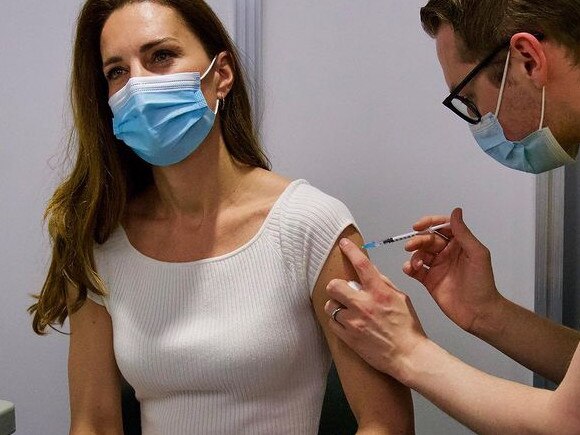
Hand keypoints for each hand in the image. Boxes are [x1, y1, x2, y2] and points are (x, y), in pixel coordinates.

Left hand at [324, 238, 427, 380]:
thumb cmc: (407, 327)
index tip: (343, 244)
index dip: (350, 251)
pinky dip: (338, 321)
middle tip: (343, 291)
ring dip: (336, 306)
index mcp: (379, 292)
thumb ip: (383, 283)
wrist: (407, 356)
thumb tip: (370, 271)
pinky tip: (348, 323)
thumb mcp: (400, 298)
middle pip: (334, 285)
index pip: (361, 265)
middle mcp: (364, 305)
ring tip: (347, 311)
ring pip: (330, 305)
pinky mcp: (347, 336)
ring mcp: (354, 321)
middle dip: (337, 286)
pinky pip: (332, 322)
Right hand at [403, 208, 502, 333]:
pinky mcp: (429, 280)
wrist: (479, 312)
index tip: (419, 225)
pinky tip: (409, 269)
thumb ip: (463, 233)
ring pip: (420, 254)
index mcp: (459, 244)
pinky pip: (415, 270)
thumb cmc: (482, 283)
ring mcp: (437, 266)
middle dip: (418, 240)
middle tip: (410, 246)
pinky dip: (409, 268)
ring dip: (414, 256)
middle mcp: (447, 253)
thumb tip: (456, 211)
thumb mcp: (477, 254)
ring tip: (415, 264)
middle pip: (428, 240)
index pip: (442, 227)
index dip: (430, 223)